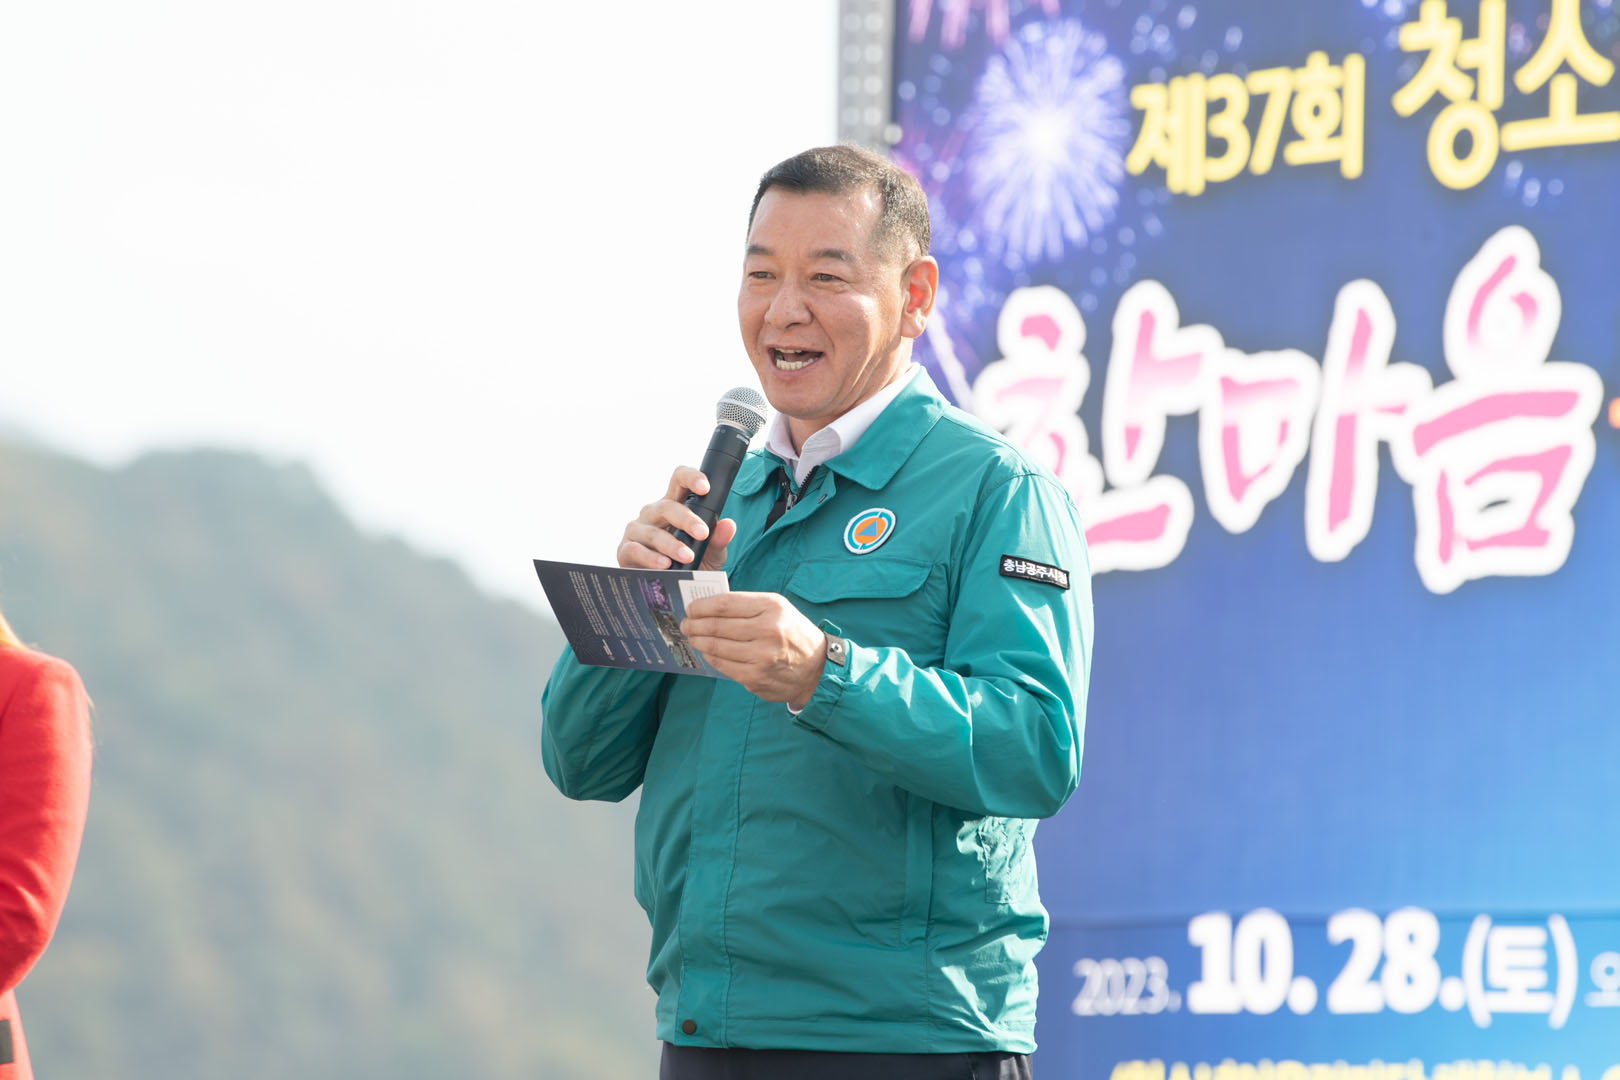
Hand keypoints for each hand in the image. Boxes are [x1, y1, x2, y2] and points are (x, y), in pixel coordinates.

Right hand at [617, 466, 738, 571]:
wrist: (672, 594)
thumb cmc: (691, 567)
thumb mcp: (711, 555)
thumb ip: (718, 540)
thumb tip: (729, 525)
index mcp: (675, 506)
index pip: (679, 480)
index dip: (691, 478)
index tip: (705, 487)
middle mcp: (653, 514)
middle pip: (667, 506)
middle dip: (686, 519)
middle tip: (703, 534)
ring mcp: (637, 531)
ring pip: (653, 532)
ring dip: (671, 544)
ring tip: (687, 556)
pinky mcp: (625, 551)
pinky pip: (635, 550)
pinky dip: (651, 557)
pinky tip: (664, 565)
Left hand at [681, 592, 826, 708]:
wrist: (816, 668)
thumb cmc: (792, 633)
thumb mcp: (777, 608)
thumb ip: (746, 606)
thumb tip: (708, 607)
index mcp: (771, 607)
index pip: (724, 604)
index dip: (701, 606)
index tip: (691, 608)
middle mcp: (767, 630)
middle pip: (716, 626)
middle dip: (694, 625)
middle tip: (686, 624)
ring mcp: (761, 656)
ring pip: (716, 647)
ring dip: (698, 641)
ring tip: (693, 637)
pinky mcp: (756, 677)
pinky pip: (723, 665)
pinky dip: (711, 657)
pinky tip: (708, 652)